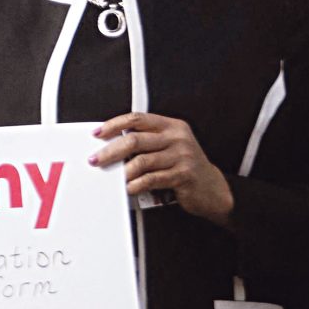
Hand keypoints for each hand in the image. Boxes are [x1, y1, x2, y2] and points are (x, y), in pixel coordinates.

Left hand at [94, 113, 231, 223]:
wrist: (214, 190)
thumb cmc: (184, 167)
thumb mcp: (169, 147)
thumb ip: (146, 142)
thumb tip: (110, 145)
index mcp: (172, 126)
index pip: (137, 118)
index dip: (114, 124)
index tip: (97, 133)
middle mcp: (178, 138)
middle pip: (135, 140)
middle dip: (110, 151)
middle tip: (95, 160)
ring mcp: (183, 156)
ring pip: (141, 161)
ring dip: (122, 171)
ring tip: (111, 177)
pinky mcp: (184, 175)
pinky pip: (152, 179)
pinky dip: (135, 184)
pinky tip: (128, 188)